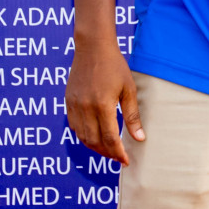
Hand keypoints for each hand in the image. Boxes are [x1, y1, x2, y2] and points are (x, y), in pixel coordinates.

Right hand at [65, 42, 144, 165]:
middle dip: (107, 153)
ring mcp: (75, 105)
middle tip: (118, 157)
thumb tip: (140, 138)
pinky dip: (84, 136)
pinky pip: (74, 126)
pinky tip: (94, 136)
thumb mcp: (128, 90)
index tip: (126, 161)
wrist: (93, 47)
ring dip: (95, 147)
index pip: (110, 139)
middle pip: (95, 141)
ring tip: (108, 150)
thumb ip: (132, 116)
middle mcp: (86, 108)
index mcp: (103, 105)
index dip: (118, 153)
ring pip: (82, 137)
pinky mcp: (68, 101)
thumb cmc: (115, 66)